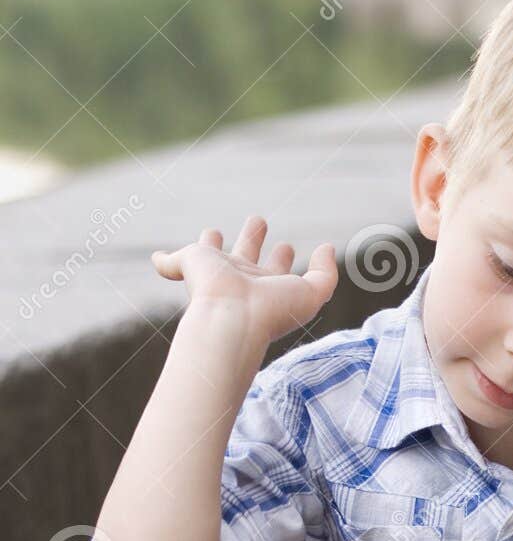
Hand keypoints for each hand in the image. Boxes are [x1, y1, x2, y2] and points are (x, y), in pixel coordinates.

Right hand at [151, 214, 338, 345]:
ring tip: (213, 231)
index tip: (286, 246)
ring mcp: (213, 273)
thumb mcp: (312, 293)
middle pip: (245, 254)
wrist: (232, 319)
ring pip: (210, 252)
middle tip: (258, 221)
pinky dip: (163, 261)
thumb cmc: (272, 311)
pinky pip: (171, 263)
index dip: (281, 257)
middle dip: (252, 238)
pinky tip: (156, 259)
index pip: (274, 268)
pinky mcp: (189, 265)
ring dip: (211, 242)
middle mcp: (239, 278)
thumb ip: (326, 273)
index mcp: (265, 286)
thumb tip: (327, 247)